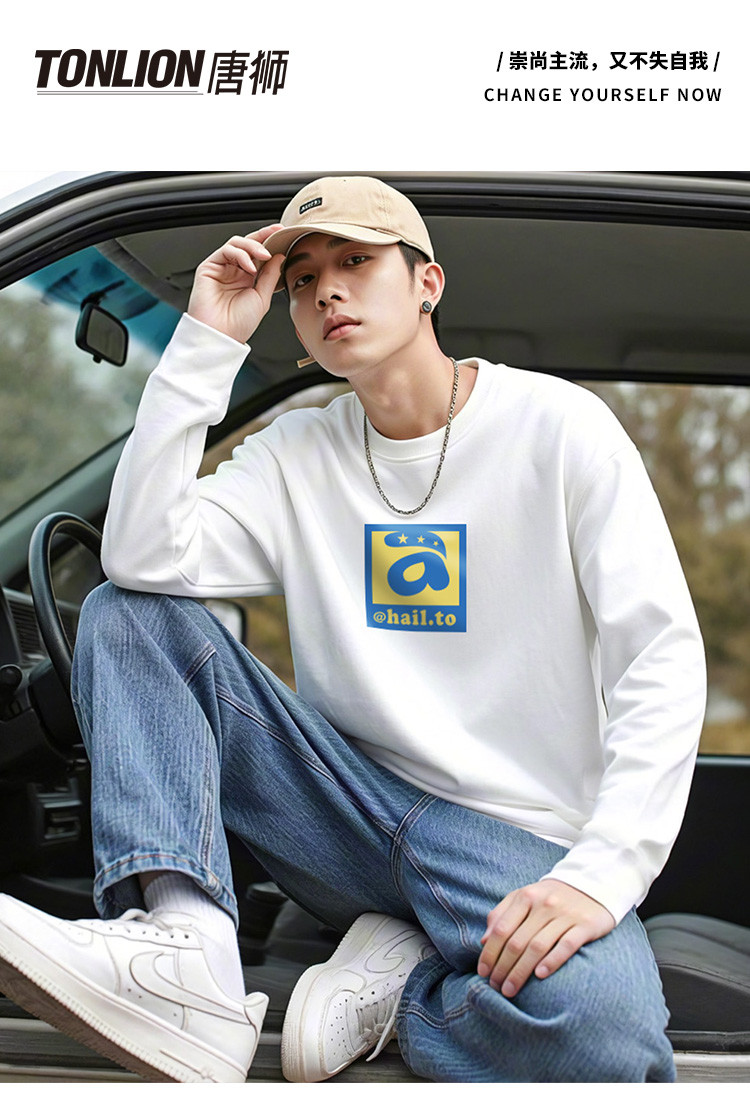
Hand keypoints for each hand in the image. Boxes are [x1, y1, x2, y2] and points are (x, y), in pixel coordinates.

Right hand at [187, 225, 285, 343]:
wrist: (221, 336)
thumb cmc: (239, 324)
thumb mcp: (263, 298)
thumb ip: (270, 275)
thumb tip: (279, 256)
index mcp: (247, 278)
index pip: (258, 253)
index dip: (269, 240)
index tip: (282, 232)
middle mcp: (234, 271)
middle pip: (247, 244)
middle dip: (263, 236)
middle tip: (276, 236)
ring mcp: (221, 268)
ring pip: (236, 243)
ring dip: (252, 246)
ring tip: (264, 256)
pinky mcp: (208, 268)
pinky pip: (225, 251)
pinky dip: (240, 254)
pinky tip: (250, 266)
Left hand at [477, 879, 614, 996]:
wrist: (592, 886)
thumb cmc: (549, 898)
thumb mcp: (524, 897)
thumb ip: (502, 915)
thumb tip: (483, 940)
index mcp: (526, 896)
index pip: (502, 929)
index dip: (490, 953)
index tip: (483, 972)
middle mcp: (544, 904)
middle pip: (517, 941)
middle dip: (503, 967)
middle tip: (496, 987)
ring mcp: (565, 915)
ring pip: (538, 946)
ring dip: (521, 971)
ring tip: (511, 989)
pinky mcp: (585, 925)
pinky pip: (567, 946)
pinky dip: (552, 961)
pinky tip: (540, 975)